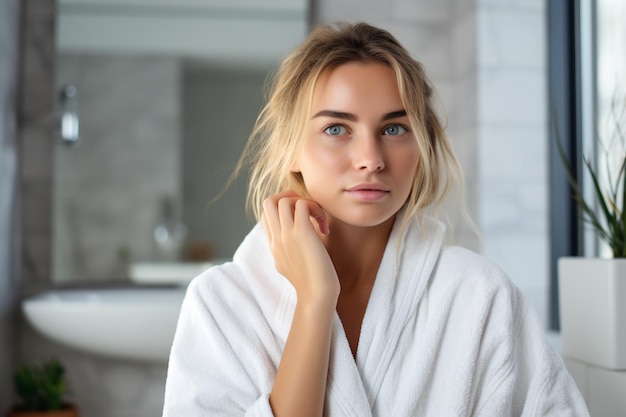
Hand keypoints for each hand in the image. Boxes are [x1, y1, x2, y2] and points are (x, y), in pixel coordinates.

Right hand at [262, 191, 338, 305]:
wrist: (316, 295)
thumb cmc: (311, 284)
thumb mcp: (290, 267)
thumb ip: (286, 251)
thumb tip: (292, 241)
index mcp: (273, 245)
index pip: (267, 215)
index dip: (284, 209)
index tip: (303, 219)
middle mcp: (276, 238)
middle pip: (268, 202)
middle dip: (288, 197)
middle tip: (308, 209)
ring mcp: (286, 234)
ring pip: (284, 199)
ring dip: (304, 202)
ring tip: (318, 219)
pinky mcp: (301, 233)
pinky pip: (302, 204)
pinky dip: (315, 208)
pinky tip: (324, 227)